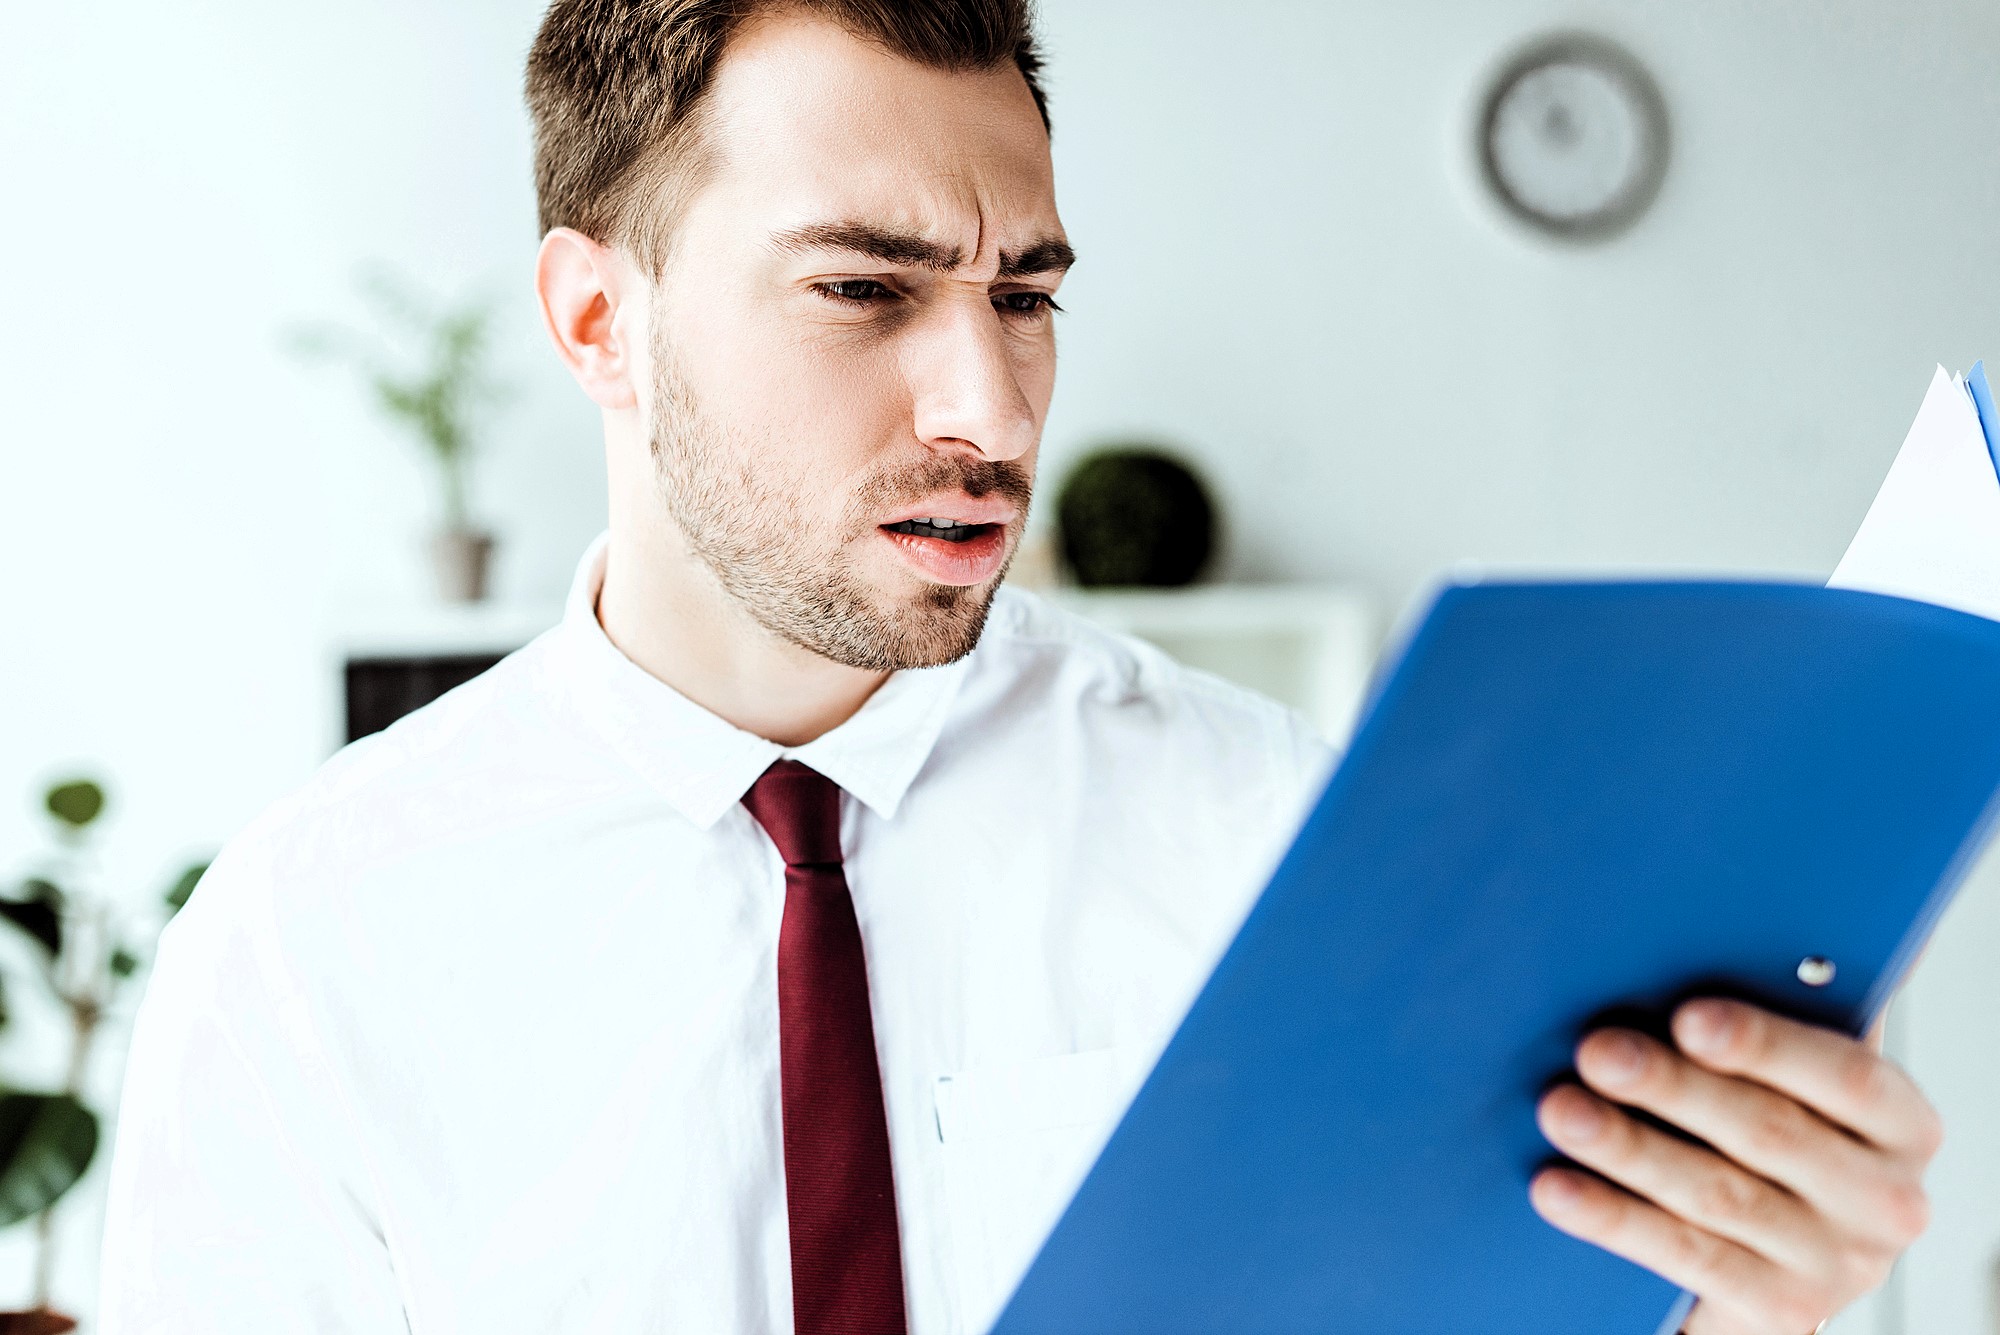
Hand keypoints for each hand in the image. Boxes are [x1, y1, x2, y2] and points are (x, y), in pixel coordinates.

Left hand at [1527, 997, 1941, 1333]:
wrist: (1774, 1259)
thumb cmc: (1769, 1136)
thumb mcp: (1790, 1086)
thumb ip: (1758, 1036)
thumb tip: (1667, 961)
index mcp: (1900, 1123)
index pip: (1845, 1074)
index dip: (1764, 1043)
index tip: (1688, 1017)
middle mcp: (1885, 1199)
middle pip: (1767, 1133)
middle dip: (1672, 1087)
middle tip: (1597, 1051)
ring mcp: (1836, 1264)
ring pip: (1716, 1195)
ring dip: (1628, 1148)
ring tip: (1560, 1110)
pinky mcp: (1780, 1312)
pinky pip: (1685, 1257)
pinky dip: (1613, 1217)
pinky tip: (1558, 1188)